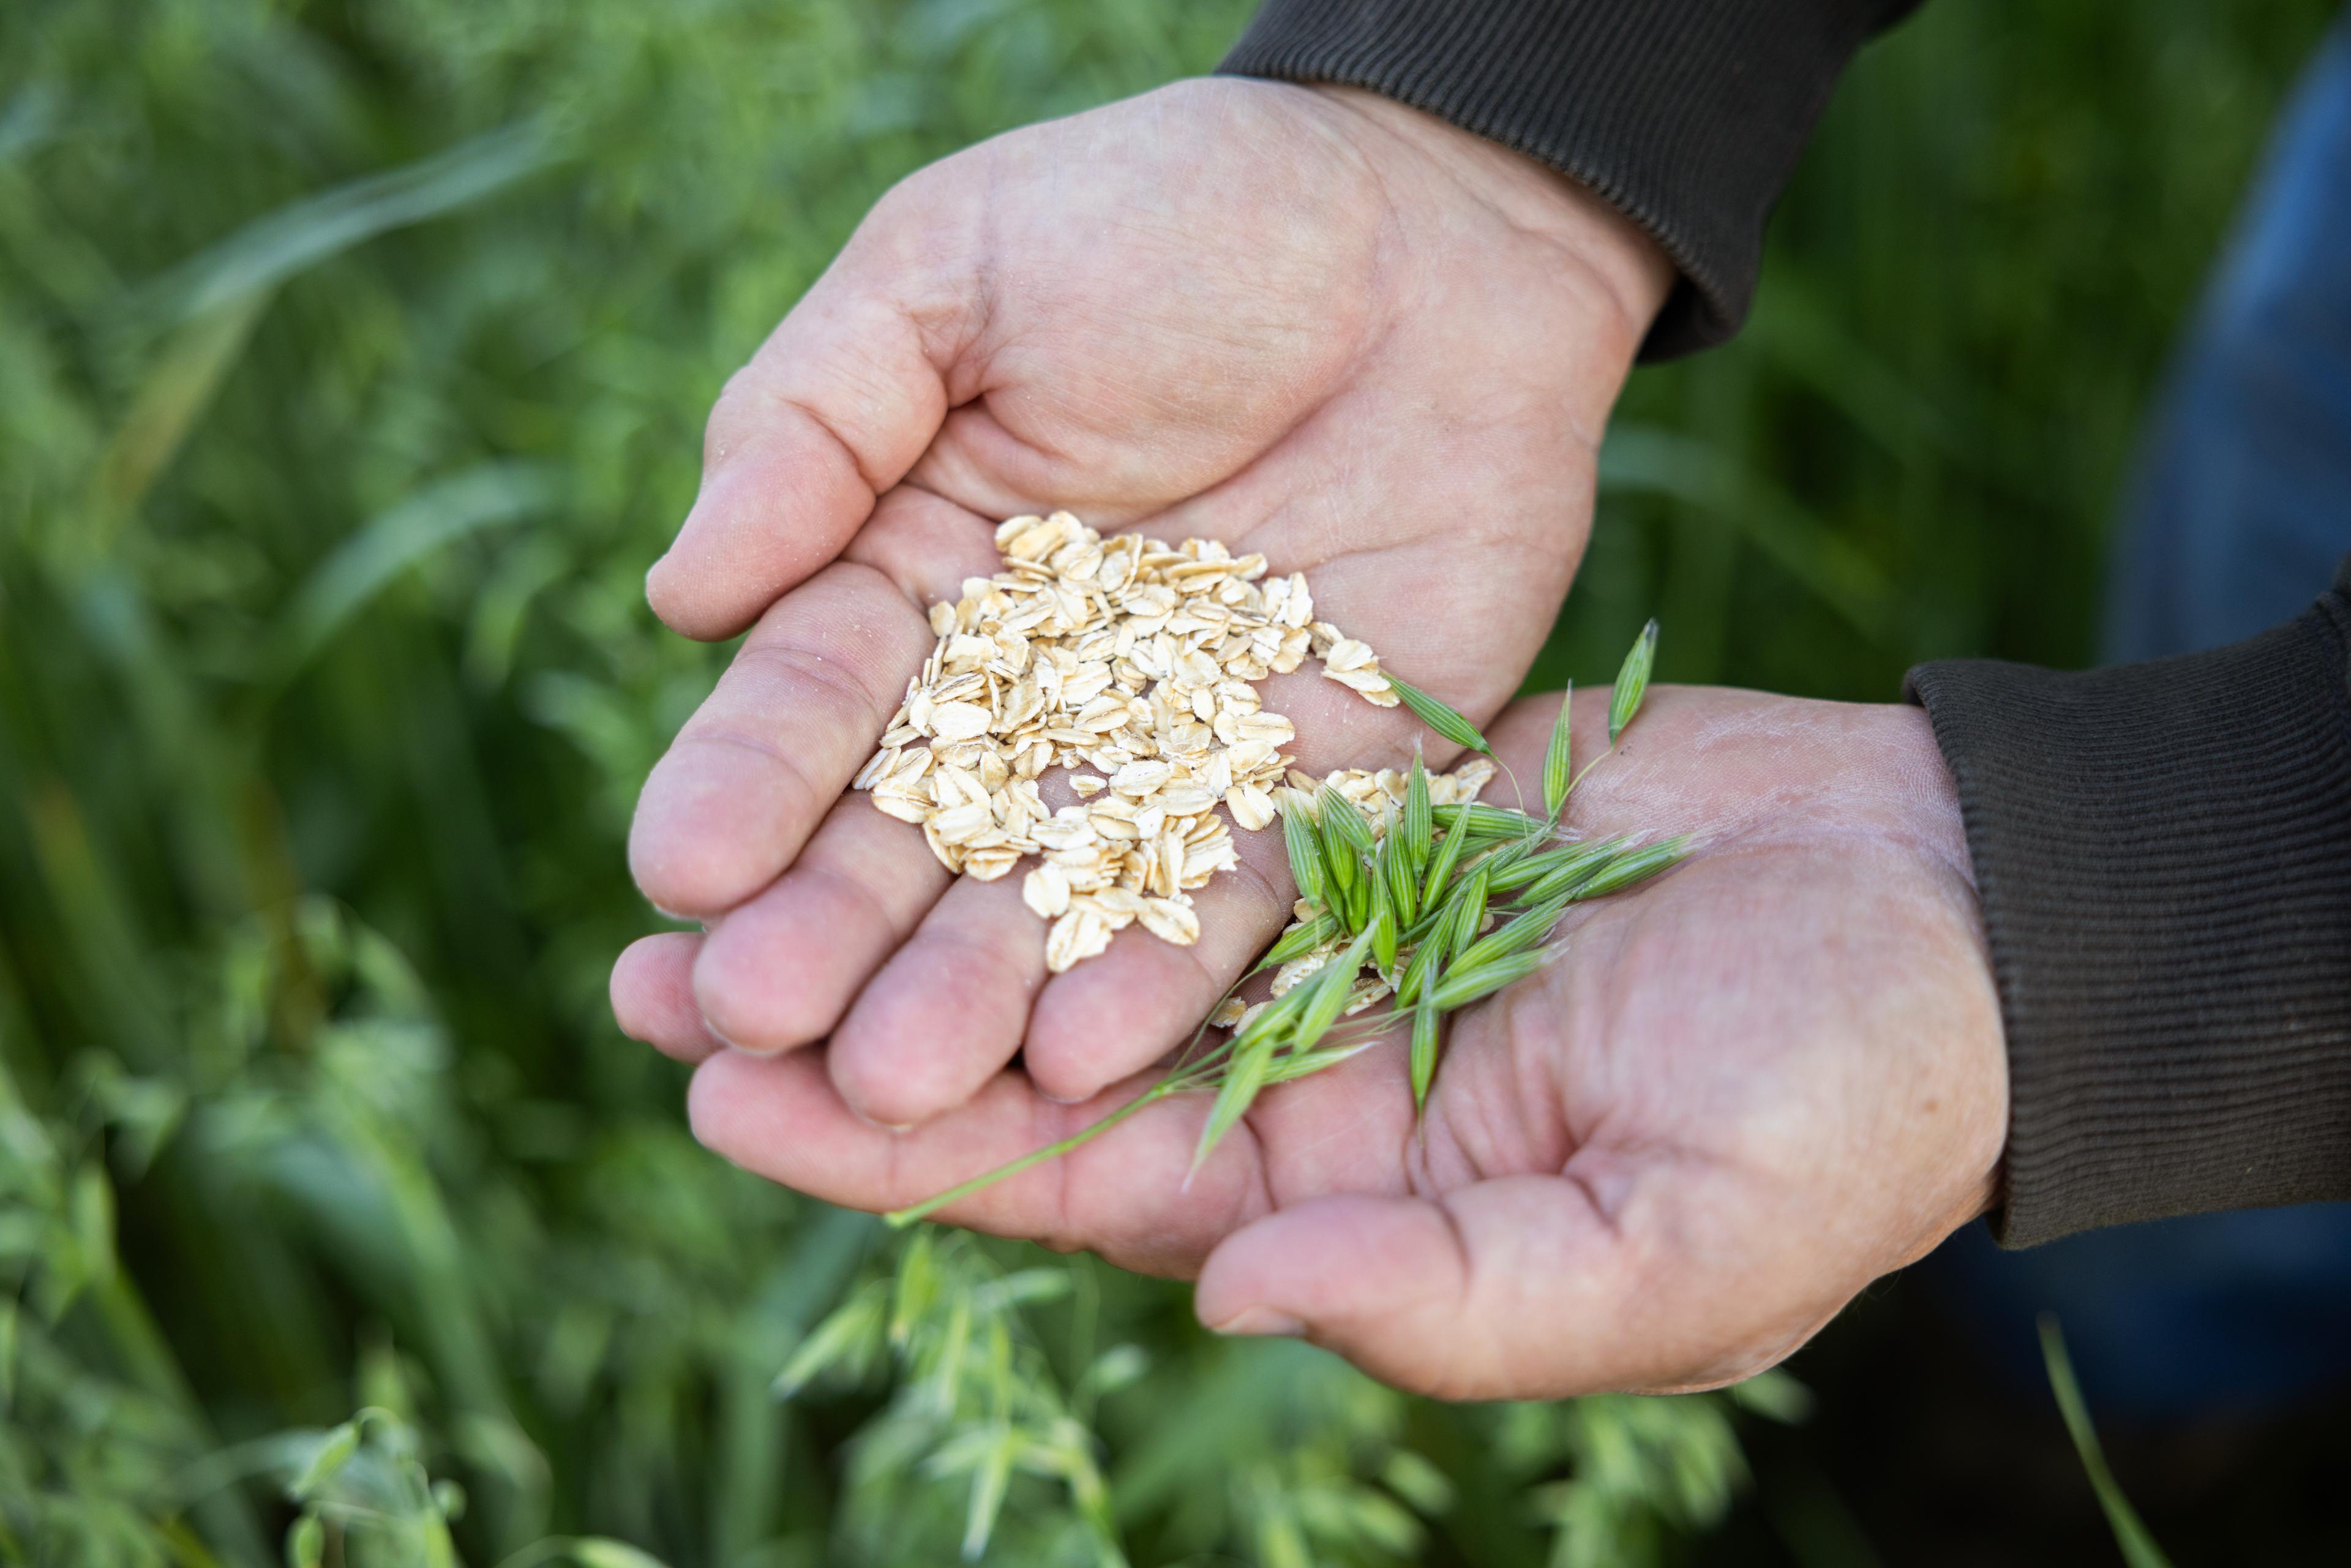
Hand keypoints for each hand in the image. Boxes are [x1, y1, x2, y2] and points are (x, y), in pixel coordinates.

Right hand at [616, 78, 1672, 1125]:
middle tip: (757, 1026)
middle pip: (915, 836)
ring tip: (898, 1084)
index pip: (811, 704)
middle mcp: (1033, 700)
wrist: (1429, 227)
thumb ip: (810, 421)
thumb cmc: (1172, 217)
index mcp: (916, 581)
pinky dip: (1170, 976)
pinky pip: (1243, 896)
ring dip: (975, 994)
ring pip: (1058, 896)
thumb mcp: (955, 272)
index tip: (679, 873)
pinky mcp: (1323, 787)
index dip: (746, 787)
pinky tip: (1089, 1060)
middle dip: (834, 933)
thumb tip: (680, 593)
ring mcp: (1175, 757)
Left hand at [643, 687, 2008, 1398]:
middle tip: (649, 975)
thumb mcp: (1672, 1248)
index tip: (721, 1109)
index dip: (899, 1161)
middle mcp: (1298, 1076)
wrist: (1941, 911)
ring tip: (733, 848)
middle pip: (1028, 1055)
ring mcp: (1319, 932)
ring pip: (1072, 914)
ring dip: (918, 886)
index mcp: (1340, 1203)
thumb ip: (1451, 1295)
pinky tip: (930, 719)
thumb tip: (1228, 1294)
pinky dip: (1055, 773)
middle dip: (846, 1023)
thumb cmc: (1843, 1105)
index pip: (1074, 1192)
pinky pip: (1174, 790)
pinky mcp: (1357, 802)